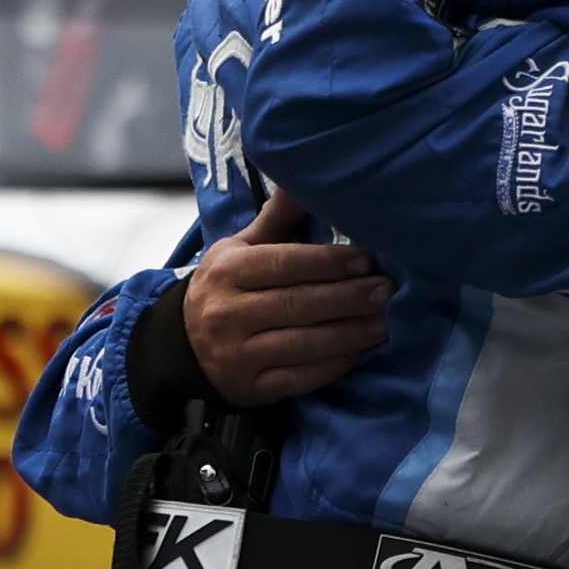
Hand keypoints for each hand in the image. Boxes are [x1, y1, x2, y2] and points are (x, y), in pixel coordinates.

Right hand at [182, 186, 386, 402]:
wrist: (182, 347)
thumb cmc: (224, 289)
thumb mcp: (239, 249)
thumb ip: (274, 220)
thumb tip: (301, 180)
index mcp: (227, 271)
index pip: (284, 263)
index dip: (327, 262)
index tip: (366, 260)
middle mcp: (228, 313)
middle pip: (297, 304)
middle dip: (347, 298)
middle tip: (386, 291)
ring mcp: (237, 354)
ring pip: (302, 343)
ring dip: (349, 334)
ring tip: (384, 322)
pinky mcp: (251, 388)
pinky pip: (300, 378)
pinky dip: (333, 365)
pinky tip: (359, 351)